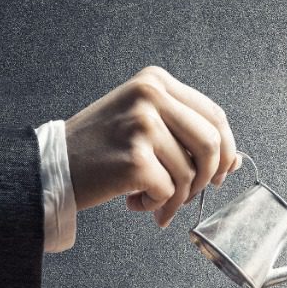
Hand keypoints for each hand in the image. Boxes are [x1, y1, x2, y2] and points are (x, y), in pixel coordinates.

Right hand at [64, 66, 238, 227]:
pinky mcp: (135, 158)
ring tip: (151, 199)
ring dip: (176, 198)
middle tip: (187, 194)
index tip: (217, 173)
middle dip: (205, 178)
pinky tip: (134, 202)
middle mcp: (150, 96)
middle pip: (211, 144)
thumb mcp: (144, 125)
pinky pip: (168, 192)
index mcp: (156, 81)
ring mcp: (142, 125)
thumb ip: (186, 136)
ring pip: (190, 174)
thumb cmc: (99, 148)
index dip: (225, 150)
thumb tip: (235, 162)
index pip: (214, 116)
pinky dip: (156, 206)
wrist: (51, 165)